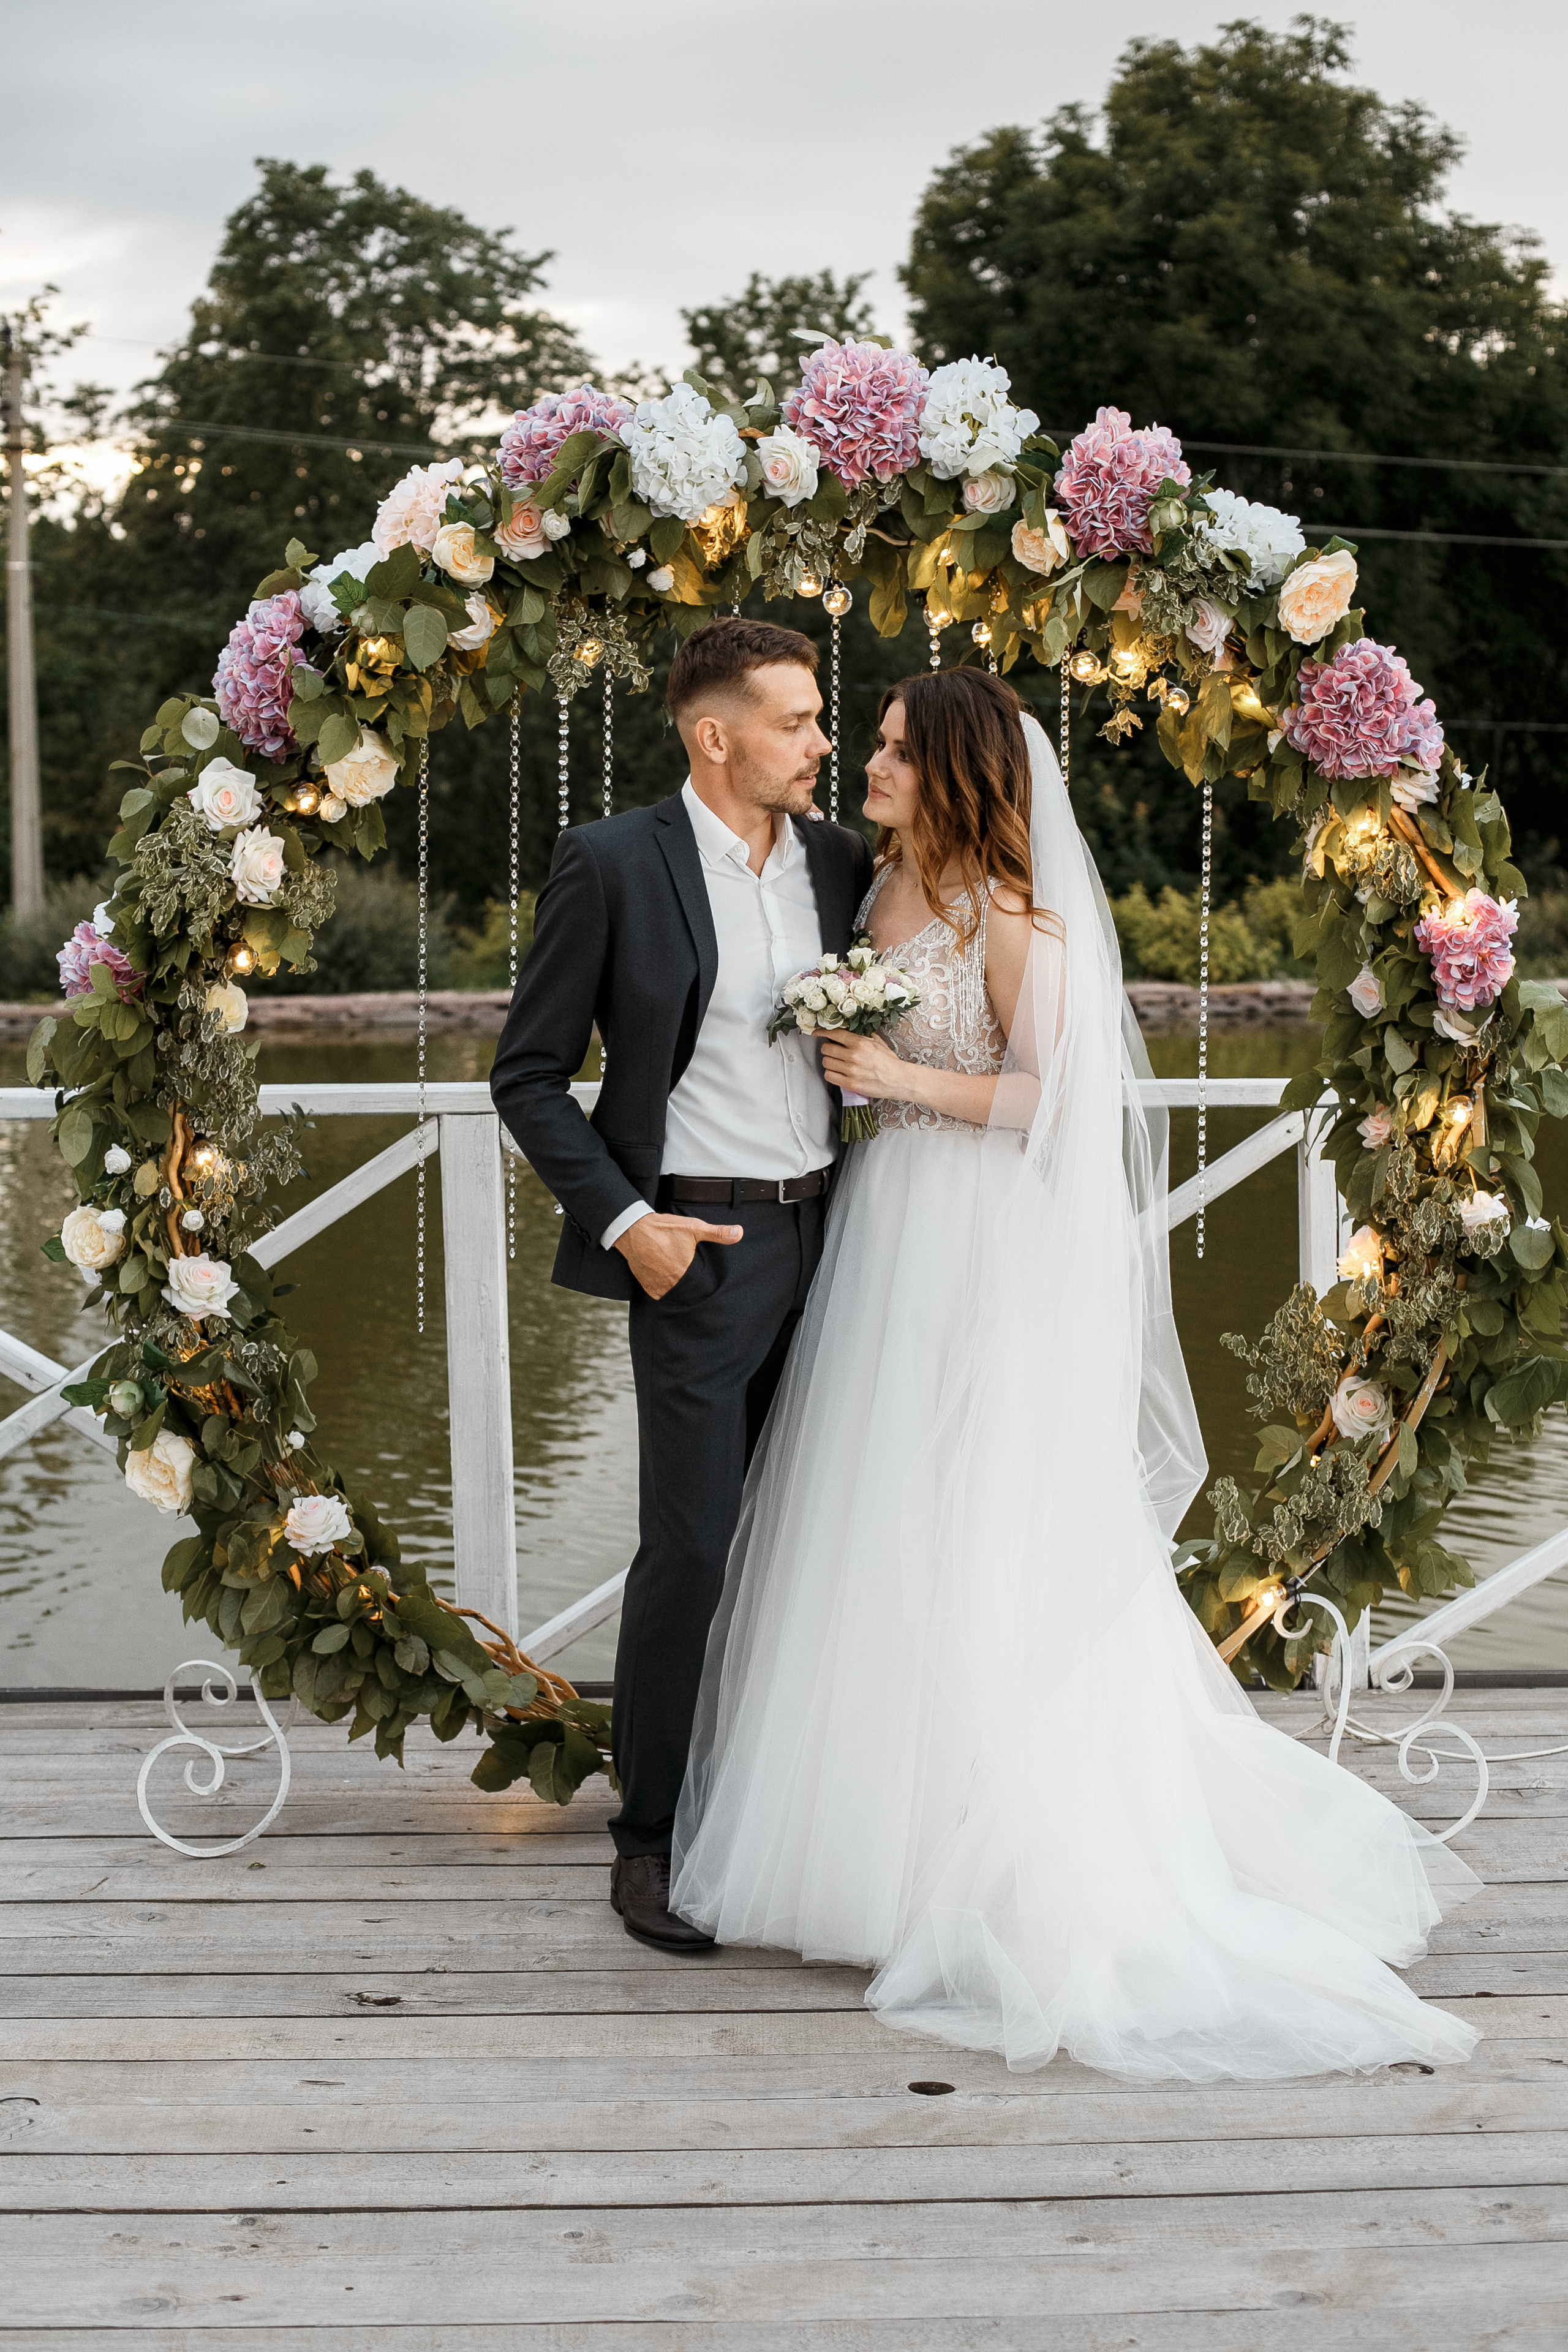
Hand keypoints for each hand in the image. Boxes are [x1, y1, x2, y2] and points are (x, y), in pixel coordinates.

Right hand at [614, 1212, 742, 1300]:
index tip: (707, 1282)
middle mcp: (670, 1283)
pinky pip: (659, 1293)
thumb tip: (739, 1233)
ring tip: (680, 1279)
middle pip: (687, 1291)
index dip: (705, 1284)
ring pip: (673, 1294)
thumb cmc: (664, 1229)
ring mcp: (657, 1286)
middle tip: (692, 1278)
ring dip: (677, 1289)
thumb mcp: (693, 1228)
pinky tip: (667, 1279)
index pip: (701, 1287)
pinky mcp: (647, 1286)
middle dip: (691, 1287)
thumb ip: (717, 1233)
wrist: (633, 1230)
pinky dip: (664, 1288)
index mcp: (684, 1273)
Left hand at [816, 1030, 917, 1102]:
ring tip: (836, 1062)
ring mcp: (851, 1071)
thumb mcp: (878, 1042)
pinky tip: (837, 1072)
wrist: (898, 1080)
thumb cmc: (889, 1061)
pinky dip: (831, 1073)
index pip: (835, 1034)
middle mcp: (854, 1056)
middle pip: (826, 1048)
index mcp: (860, 1043)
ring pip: (826, 1062)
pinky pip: (829, 1076)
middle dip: (827, 1048)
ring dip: (829, 1061)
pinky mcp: (850, 1084)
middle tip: (832, 1049)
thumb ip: (862, 1036)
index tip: (817, 1032)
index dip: (822, 1032)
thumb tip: (849, 1030)